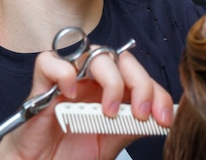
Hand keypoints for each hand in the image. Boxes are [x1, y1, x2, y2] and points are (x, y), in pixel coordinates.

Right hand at [0, 48, 173, 159]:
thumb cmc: (71, 154)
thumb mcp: (112, 141)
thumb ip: (133, 124)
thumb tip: (164, 114)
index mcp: (111, 89)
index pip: (140, 76)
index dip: (157, 94)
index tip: (164, 119)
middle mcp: (92, 80)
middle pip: (122, 59)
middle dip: (140, 84)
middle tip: (142, 114)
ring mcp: (68, 79)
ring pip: (95, 55)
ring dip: (111, 81)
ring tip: (109, 113)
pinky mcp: (41, 85)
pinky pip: (50, 61)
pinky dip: (63, 72)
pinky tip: (70, 94)